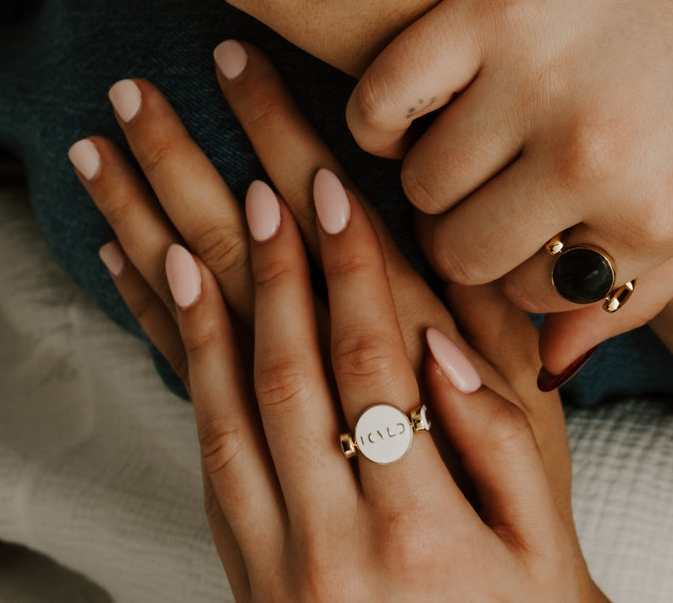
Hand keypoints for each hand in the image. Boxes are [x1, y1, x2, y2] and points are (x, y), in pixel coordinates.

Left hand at [69, 44, 603, 600]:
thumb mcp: (545, 548)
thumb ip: (498, 439)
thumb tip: (437, 335)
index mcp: (419, 506)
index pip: (369, 347)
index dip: (343, 256)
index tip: (314, 171)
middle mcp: (332, 519)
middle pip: (271, 342)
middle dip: (232, 218)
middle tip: (193, 116)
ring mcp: (274, 544)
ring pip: (213, 381)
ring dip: (170, 259)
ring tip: (127, 169)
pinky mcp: (241, 556)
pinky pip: (196, 436)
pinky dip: (167, 344)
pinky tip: (138, 270)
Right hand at [346, 0, 672, 368]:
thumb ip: (640, 285)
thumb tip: (545, 368)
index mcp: (659, 216)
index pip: (533, 298)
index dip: (518, 267)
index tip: (517, 229)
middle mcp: (594, 162)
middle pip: (461, 252)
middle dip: (464, 233)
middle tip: (477, 189)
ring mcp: (532, 82)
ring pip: (417, 186)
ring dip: (428, 172)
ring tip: (459, 134)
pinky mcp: (481, 10)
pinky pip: (379, 105)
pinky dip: (378, 118)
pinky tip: (412, 103)